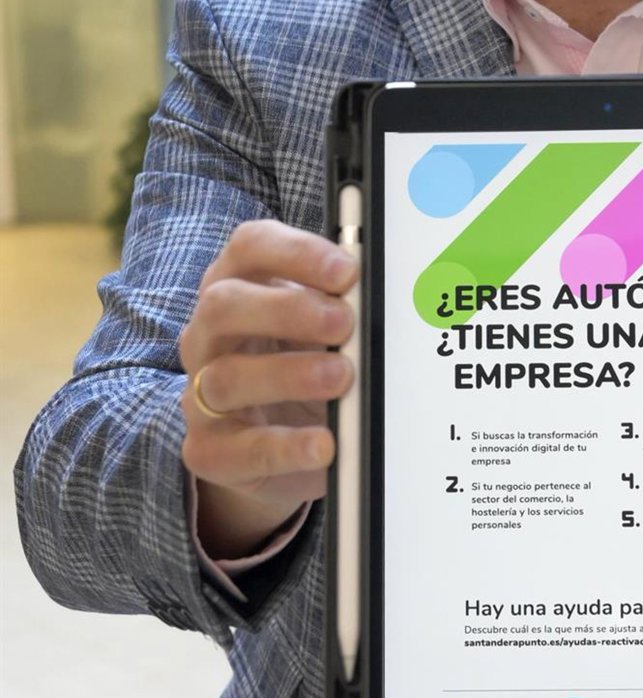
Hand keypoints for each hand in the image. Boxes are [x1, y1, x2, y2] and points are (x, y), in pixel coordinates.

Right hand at [179, 220, 357, 558]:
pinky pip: (234, 449)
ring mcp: (201, 394)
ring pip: (224, 377)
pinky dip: (283, 446)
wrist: (281, 441)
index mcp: (239, 286)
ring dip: (289, 375)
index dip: (296, 252)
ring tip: (342, 378)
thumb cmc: (306, 363)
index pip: (250, 248)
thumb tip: (386, 292)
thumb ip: (344, 303)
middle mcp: (209, 335)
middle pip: (224, 305)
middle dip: (287, 309)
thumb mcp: (324, 327)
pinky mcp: (209, 450)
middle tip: (345, 323)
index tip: (347, 271)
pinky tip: (324, 443)